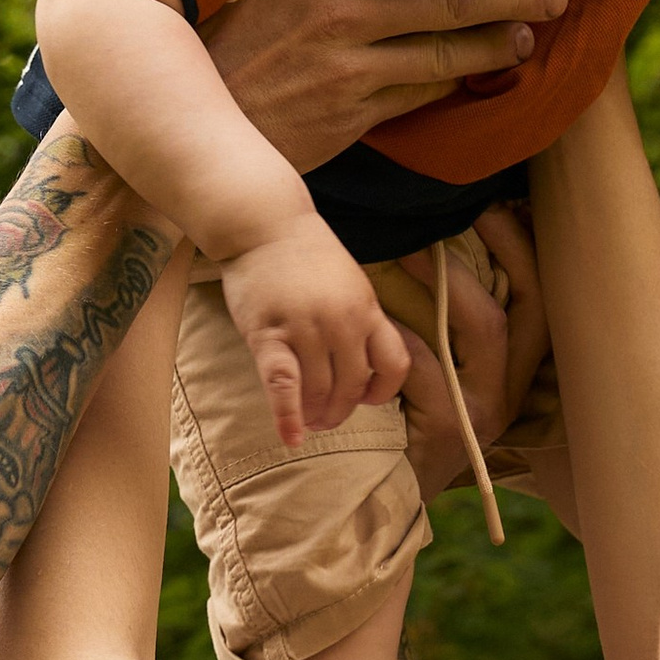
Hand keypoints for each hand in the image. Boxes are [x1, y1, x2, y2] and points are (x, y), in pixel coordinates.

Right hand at [99, 0, 570, 171]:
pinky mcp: (345, 118)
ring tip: (536, 23)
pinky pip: (420, 92)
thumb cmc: (174, 25)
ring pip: (443, 48)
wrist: (160, 123)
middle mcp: (332, 10)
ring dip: (498, 35)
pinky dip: (462, 78)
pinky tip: (492, 67)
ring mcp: (343, 67)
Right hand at [221, 215, 412, 444]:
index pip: (394, 364)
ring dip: (313, 416)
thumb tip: (356, 362)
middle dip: (340, 411)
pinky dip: (287, 417)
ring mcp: (306, 329)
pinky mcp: (270, 334)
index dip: (383, 391)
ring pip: (319, 391)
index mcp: (367, 309)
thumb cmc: (303, 253)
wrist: (264, 222)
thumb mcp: (348, 281)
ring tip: (306, 423)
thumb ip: (356, 318)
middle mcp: (343, 322)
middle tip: (326, 420)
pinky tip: (290, 437)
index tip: (365, 397)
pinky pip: (283, 385)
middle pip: (352, 386)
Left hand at [389, 206, 549, 504]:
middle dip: (506, 249)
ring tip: (407, 251)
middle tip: (465, 210)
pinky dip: (399, 336)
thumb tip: (435, 250)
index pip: (539, 297)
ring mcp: (485, 409)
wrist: (382, 496)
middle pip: (530, 303)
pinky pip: (426, 365)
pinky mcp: (451, 427)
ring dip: (448, 283)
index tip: (496, 203)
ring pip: (486, 327)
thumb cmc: (403, 423)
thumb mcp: (437, 372)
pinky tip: (376, 317)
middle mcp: (511, 388)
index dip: (524, 248)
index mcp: (515, 371)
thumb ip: (445, 328)